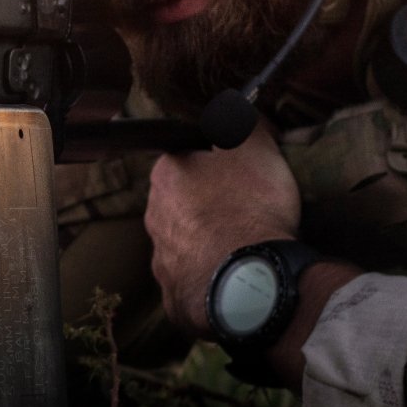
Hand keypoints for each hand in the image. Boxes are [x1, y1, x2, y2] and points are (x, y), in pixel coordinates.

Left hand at [145, 126, 301, 338]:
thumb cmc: (250, 206)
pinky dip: (211, 283)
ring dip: (208, 246)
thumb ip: (240, 121)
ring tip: (244, 251)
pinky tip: (235, 281)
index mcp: (165, 177)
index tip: (241, 179)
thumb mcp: (254, 145)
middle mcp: (153, 217)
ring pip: (186, 246)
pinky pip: (194, 285)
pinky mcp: (174, 299)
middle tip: (246, 214)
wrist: (251, 277)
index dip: (215, 169)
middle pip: (182, 206)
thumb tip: (235, 108)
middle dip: (209, 209)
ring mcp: (161, 261)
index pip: (185, 163)